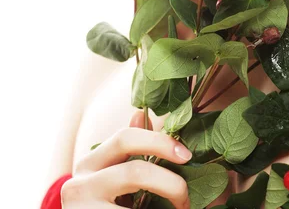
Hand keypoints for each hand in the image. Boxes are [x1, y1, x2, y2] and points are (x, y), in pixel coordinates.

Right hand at [61, 109, 191, 208]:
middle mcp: (79, 184)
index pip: (125, 138)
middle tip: (186, 196)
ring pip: (134, 202)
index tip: (186, 155)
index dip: (160, 141)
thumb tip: (141, 113)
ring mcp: (81, 208)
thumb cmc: (104, 206)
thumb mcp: (113, 178)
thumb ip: (128, 150)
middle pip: (134, 172)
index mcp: (90, 164)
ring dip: (164, 204)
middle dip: (169, 183)